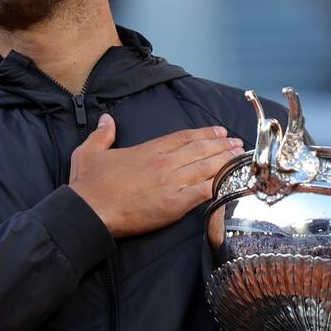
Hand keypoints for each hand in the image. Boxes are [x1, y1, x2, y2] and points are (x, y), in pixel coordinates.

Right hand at [69, 114, 243, 236]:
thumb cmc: (88, 185)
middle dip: (223, 146)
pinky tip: (233, 182)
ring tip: (241, 158)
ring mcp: (172, 183)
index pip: (184, 137)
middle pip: (201, 150)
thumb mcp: (89, 152)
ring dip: (227, 161)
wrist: (89, 210)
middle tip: (239, 144)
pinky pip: (205, 192)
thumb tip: (106, 120)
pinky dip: (221, 185)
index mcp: (149, 150)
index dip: (205, 133)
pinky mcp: (175, 204)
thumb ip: (102, 134)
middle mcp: (165, 163)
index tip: (220, 132)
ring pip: (207, 167)